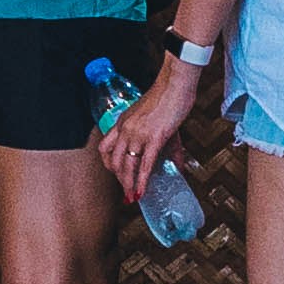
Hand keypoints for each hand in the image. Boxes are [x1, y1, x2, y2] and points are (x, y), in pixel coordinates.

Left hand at [100, 62, 195, 202]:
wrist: (175, 85)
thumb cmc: (167, 99)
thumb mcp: (157, 121)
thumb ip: (166, 146)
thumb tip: (177, 167)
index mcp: (123, 123)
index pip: (105, 147)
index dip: (109, 164)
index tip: (117, 175)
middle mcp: (125, 129)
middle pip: (114, 160)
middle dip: (119, 179)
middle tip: (126, 192)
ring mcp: (138, 134)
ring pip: (127, 165)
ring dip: (128, 184)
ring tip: (132, 198)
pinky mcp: (154, 138)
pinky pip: (145, 164)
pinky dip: (142, 181)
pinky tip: (142, 192)